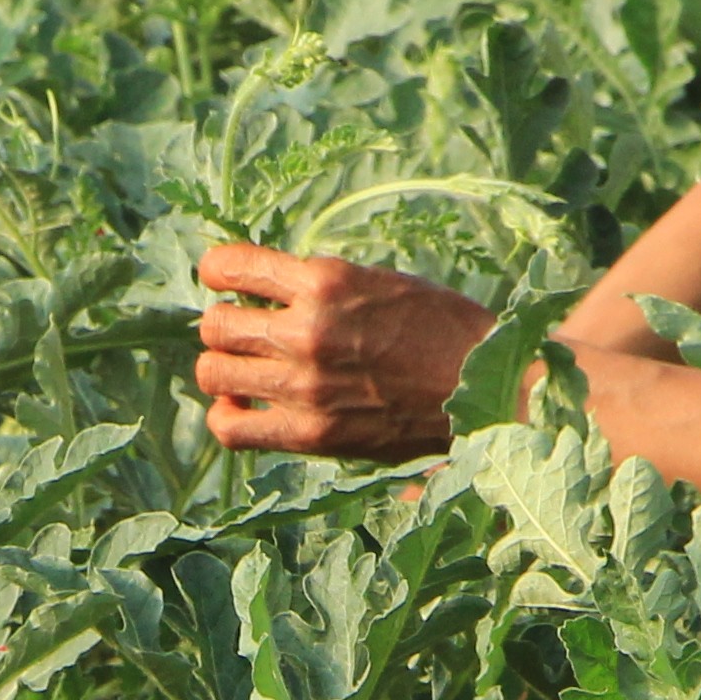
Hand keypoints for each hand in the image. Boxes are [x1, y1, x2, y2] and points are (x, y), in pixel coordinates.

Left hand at [191, 246, 497, 459]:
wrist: (488, 391)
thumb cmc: (445, 331)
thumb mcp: (384, 281)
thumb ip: (324, 285)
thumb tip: (267, 290)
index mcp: (326, 279)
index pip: (229, 266)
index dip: (217, 274)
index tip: (224, 282)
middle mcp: (307, 330)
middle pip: (214, 325)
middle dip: (224, 326)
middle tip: (245, 334)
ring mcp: (304, 385)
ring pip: (212, 373)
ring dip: (222, 369)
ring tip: (243, 371)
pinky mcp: (311, 433)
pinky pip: (232, 428)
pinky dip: (226, 417)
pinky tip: (242, 409)